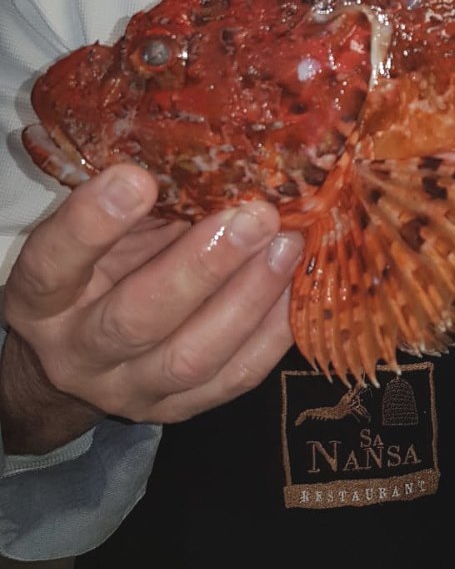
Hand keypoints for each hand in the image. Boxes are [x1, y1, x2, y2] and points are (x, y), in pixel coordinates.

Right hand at [0, 165, 301, 453]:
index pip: (55, 262)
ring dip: (249, 297)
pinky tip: (298, 286)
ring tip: (288, 245)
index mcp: (42, 298)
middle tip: (255, 216)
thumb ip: (144, 206)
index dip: (92, 223)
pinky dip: (273, 332)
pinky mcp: (179, 411)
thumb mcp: (107, 232)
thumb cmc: (104, 268)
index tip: (137, 177)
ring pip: (192, 357)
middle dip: (202, 267)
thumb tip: (220, 158)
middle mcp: (77, 353)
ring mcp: (130, 391)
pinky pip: (234, 378)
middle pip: (136, 320)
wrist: (88, 354)